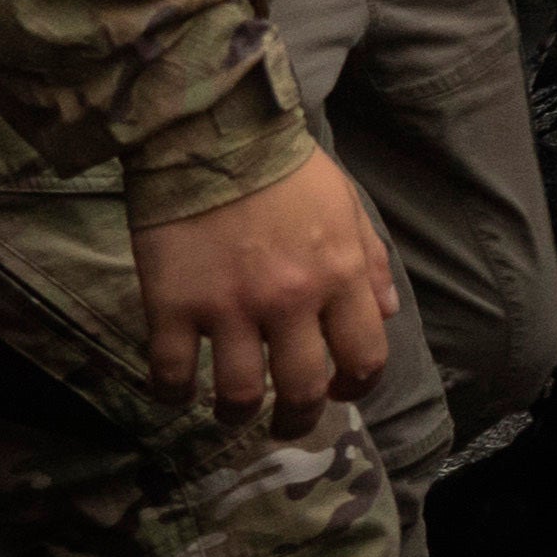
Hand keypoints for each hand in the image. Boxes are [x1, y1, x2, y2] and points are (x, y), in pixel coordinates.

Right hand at [128, 146, 396, 422]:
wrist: (211, 133)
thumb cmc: (285, 167)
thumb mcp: (347, 205)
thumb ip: (371, 261)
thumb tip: (385, 313)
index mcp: (339, 275)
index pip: (365, 356)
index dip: (358, 387)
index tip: (341, 392)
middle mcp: (290, 301)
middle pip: (301, 389)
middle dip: (297, 419)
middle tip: (285, 424)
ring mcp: (228, 308)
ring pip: (237, 394)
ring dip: (235, 415)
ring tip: (231, 413)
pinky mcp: (171, 306)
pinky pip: (170, 374)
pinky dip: (170, 394)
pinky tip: (174, 392)